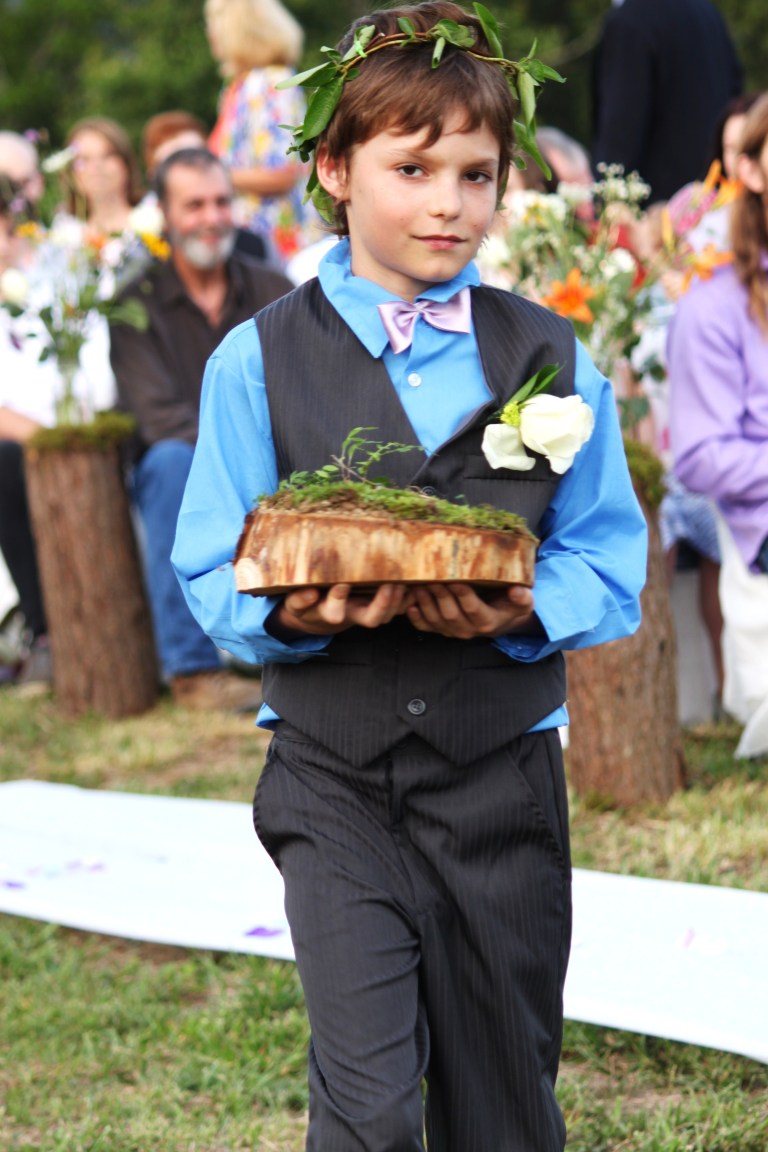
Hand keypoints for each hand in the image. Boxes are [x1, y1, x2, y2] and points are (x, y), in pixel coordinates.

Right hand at [275, 583, 413, 635]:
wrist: (322, 611)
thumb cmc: (308, 604)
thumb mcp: (297, 603)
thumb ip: (300, 599)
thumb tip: (310, 593)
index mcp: (330, 612)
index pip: (333, 611)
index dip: (337, 601)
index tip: (340, 585)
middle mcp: (354, 614)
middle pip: (373, 618)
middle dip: (383, 605)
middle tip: (389, 586)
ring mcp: (370, 611)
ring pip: (390, 613)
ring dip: (399, 599)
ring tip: (404, 580)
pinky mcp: (382, 605)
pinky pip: (401, 606)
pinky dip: (410, 597)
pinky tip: (416, 581)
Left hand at [405, 583, 535, 639]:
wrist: (499, 619)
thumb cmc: (509, 605)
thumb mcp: (523, 603)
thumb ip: (523, 597)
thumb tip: (518, 591)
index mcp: (486, 622)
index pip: (472, 608)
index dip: (462, 594)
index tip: (454, 578)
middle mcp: (468, 630)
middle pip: (450, 613)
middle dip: (439, 594)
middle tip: (430, 576)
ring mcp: (452, 631)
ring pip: (435, 620)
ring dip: (425, 602)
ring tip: (418, 584)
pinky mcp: (441, 630)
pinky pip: (426, 627)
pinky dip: (416, 618)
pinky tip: (410, 605)